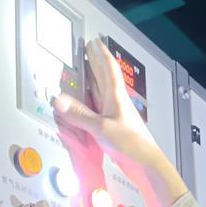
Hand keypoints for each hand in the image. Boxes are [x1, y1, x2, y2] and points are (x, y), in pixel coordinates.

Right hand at [54, 37, 186, 206]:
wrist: (146, 164)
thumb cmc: (131, 144)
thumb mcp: (102, 128)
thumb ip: (80, 115)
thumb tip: (60, 101)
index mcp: (116, 97)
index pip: (108, 69)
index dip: (101, 55)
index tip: (94, 42)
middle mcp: (116, 103)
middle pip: (104, 77)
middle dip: (96, 62)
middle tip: (87, 49)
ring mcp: (115, 114)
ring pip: (102, 91)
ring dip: (93, 79)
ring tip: (85, 68)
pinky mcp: (113, 126)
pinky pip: (98, 107)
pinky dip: (91, 100)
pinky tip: (86, 100)